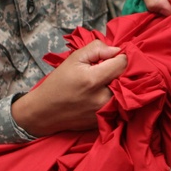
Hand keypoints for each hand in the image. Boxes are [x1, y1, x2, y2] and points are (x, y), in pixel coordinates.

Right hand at [11, 41, 127, 135]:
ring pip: (124, 92)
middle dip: (119, 71)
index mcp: (93, 80)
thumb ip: (96, 49)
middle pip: (126, 78)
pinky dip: (113, 97)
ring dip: (118, 84)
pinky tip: (100, 94)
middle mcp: (102, 97)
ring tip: (104, 82)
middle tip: (106, 70)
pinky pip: (118, 104)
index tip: (112, 57)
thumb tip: (116, 50)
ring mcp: (104, 111)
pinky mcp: (104, 120)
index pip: (122, 63)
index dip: (119, 56)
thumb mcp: (73, 59)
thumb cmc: (58, 83)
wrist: (45, 112)